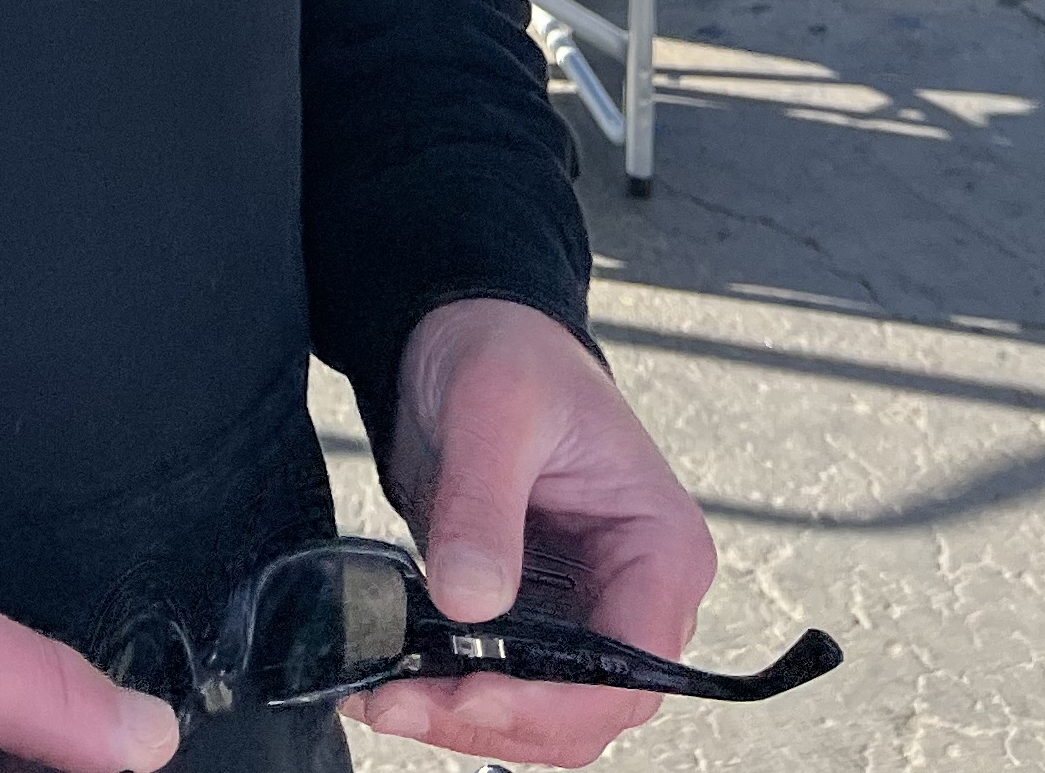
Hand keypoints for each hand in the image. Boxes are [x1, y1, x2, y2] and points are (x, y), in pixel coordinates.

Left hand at [362, 299, 715, 764]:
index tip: (472, 692)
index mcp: (661, 547)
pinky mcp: (534, 614)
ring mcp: (586, 610)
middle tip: (403, 701)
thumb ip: (483, 508)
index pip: (631, 671)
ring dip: (462, 717)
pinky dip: (448, 690)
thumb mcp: (493, 409)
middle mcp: (637, 593)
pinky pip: (502, 680)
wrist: (465, 325)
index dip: (554, 703)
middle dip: (495, 719)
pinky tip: (392, 678)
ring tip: (383, 695)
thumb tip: (470, 604)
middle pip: (585, 710)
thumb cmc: (507, 349)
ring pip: (539, 710)